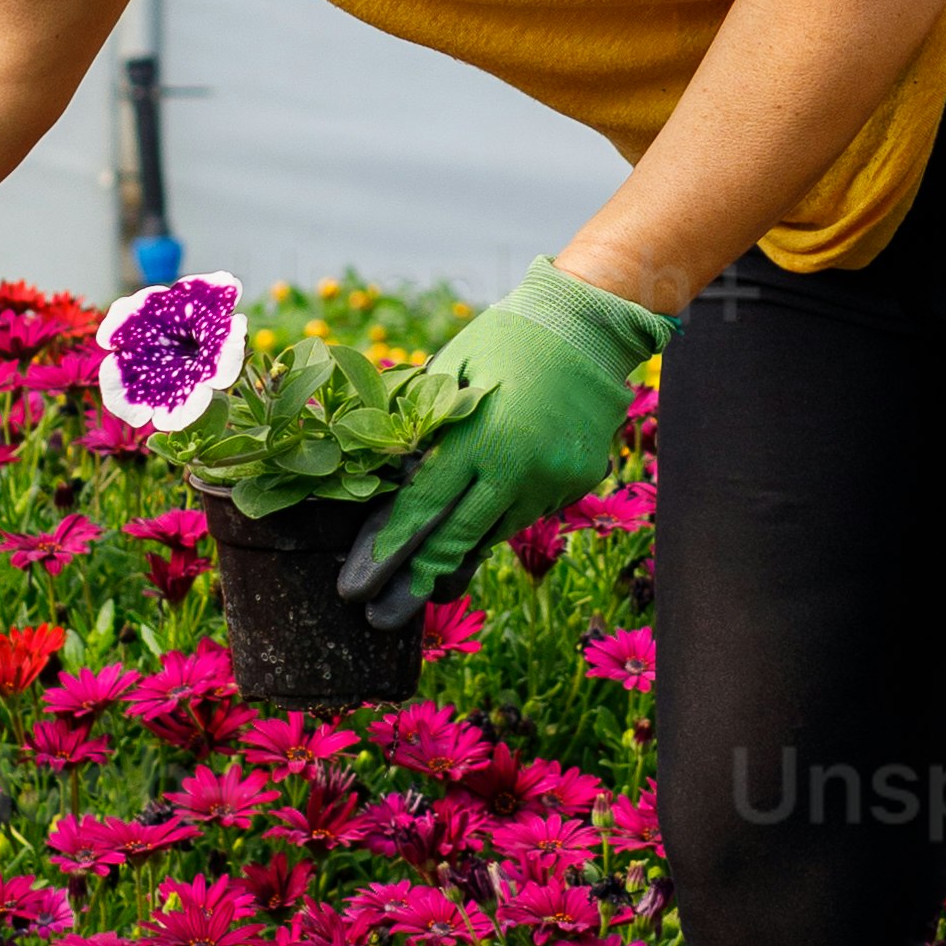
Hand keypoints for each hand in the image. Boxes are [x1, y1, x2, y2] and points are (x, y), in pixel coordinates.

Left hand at [335, 261, 665, 621]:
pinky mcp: (575, 483)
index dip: (386, 550)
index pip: (422, 507)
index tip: (356, 586)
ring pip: (493, 533)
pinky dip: (499, 515)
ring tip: (427, 584)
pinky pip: (526, 512)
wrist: (589, 328)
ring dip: (457, 553)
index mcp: (480, 437)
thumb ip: (423, 429)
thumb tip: (387, 481)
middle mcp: (519, 469)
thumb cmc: (503, 341)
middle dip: (414, 583)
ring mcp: (553, 481)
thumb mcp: (449, 374)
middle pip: (456, 540)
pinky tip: (486, 509)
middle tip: (379, 617)